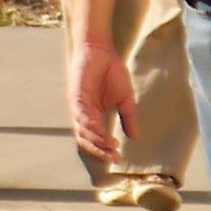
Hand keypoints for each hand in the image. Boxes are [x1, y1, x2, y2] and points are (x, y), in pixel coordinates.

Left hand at [68, 36, 136, 163]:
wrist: (101, 52)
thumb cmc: (111, 74)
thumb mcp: (125, 100)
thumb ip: (128, 118)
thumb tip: (135, 138)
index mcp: (93, 116)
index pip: (96, 139)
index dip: (105, 150)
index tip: (118, 159)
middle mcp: (83, 114)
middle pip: (86, 139)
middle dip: (99, 150)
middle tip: (113, 157)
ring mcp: (78, 105)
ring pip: (82, 129)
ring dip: (95, 139)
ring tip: (110, 145)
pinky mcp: (75, 95)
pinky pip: (80, 113)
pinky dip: (88, 123)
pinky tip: (98, 129)